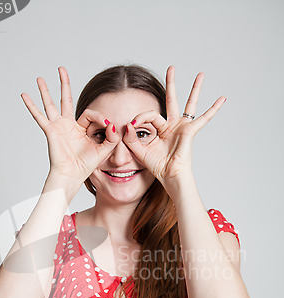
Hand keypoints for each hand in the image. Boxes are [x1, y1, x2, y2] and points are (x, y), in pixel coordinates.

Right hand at [20, 67, 119, 181]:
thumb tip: (113, 124)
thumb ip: (112, 137)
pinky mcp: (50, 130)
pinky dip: (31, 106)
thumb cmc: (84, 166)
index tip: (107, 126)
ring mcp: (57, 127)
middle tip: (61, 69)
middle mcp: (67, 125)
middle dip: (64, 84)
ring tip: (40, 78)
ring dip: (45, 91)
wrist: (71, 175)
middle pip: (65, 99)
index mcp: (80, 129)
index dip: (100, 118)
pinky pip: (39, 116)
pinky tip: (24, 95)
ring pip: (50, 104)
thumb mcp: (104, 150)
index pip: (89, 113)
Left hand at [122, 66, 225, 184]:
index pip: (149, 115)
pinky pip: (204, 118)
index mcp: (161, 129)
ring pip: (190, 103)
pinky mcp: (190, 131)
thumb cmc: (157, 166)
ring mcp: (183, 127)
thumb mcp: (139, 151)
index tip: (131, 125)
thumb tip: (128, 123)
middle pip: (172, 99)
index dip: (140, 118)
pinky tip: (222, 98)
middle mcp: (173, 125)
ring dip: (195, 88)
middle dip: (171, 83)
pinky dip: (214, 109)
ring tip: (200, 74)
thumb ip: (131, 138)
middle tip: (171, 68)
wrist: (170, 176)